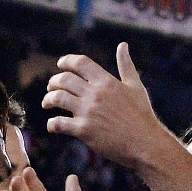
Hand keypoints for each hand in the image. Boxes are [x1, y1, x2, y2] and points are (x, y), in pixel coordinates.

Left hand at [44, 43, 170, 170]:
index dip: (67, 61)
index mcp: (107, 81)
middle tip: (50, 88)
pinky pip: (59, 123)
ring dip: (48, 100)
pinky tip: (52, 125)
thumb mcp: (136, 86)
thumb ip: (126, 65)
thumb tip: (123, 45)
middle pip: (64, 80)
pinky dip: (52, 124)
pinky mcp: (84, 130)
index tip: (60, 64)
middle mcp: (95, 94)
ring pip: (57, 99)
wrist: (145, 143)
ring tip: (47, 104)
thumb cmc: (142, 116)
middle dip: (53, 82)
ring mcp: (88, 112)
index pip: (80, 63)